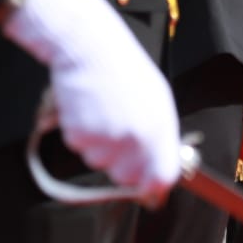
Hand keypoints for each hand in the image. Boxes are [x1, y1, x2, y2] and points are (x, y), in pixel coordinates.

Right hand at [1, 0, 181, 202]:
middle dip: (121, 165)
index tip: (150, 195)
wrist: (91, 46)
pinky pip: (79, 146)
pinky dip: (79, 132)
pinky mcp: (81, 133)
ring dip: (98, 144)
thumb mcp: (155, 99)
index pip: (164, 174)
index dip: (155, 189)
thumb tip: (160, 175)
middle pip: (128, 177)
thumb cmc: (123, 71)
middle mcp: (138, 135)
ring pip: (99, 162)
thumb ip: (160, 135)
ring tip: (103, 109)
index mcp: (162, 125)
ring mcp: (109, 136)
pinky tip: (85, 106)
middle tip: (116, 133)